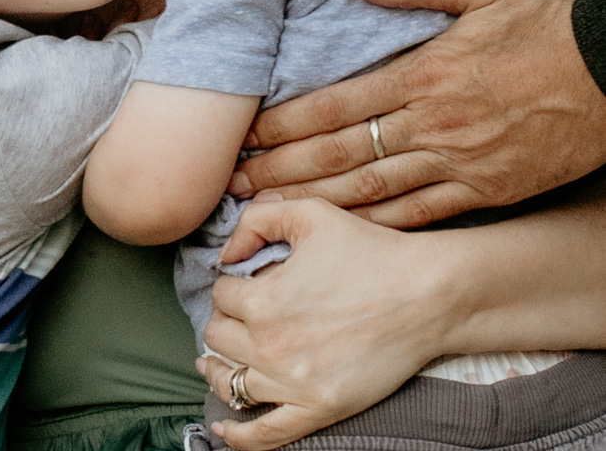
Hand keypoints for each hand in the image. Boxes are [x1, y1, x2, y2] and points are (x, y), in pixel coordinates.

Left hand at [202, 199, 447, 449]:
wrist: (428, 295)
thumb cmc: (371, 250)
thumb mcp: (310, 214)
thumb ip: (258, 219)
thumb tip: (225, 253)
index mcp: (262, 299)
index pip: (220, 294)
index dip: (231, 283)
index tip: (246, 281)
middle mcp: (270, 345)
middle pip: (218, 337)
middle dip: (225, 321)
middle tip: (240, 315)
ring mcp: (293, 383)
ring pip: (230, 381)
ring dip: (219, 368)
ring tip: (214, 363)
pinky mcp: (318, 409)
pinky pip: (264, 433)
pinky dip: (238, 434)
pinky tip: (223, 427)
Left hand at [228, 0, 605, 227]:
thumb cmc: (547, 23)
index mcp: (423, 74)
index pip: (333, 106)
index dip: (283, 126)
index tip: (246, 138)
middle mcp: (431, 123)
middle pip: (338, 153)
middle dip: (280, 171)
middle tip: (234, 185)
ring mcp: (456, 163)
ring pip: (368, 191)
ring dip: (311, 204)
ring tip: (263, 216)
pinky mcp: (483, 191)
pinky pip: (417, 215)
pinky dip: (372, 227)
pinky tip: (334, 236)